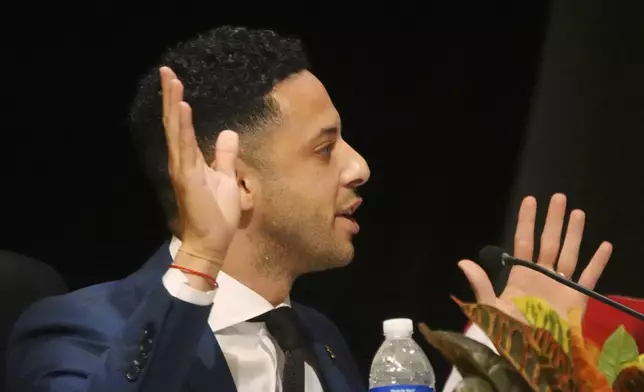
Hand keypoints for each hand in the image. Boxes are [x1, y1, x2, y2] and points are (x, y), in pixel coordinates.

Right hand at [160, 67, 240, 259]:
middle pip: (175, 122)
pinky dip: (184, 126)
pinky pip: (185, 147)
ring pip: (176, 130)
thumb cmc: (217, 215)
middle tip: (166, 70)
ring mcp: (182, 168)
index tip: (176, 81)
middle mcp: (181, 161)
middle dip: (171, 96)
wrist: (211, 242)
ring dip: (174, 104)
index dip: (179, 104)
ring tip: (171, 80)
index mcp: (191, 160)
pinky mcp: (187, 177)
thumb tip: (228, 133)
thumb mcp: (227, 179)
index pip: (183, 126)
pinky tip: (184, 107)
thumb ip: (225, 157)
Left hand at [459, 193, 612, 321]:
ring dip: (574, 233)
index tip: (530, 200)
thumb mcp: (491, 307)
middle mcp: (541, 275)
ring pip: (569, 253)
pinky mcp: (577, 298)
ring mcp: (560, 285)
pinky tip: (605, 245)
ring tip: (578, 212)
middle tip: (558, 197)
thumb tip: (463, 261)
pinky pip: (589, 277)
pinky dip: (598, 262)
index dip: (526, 221)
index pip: (524, 241)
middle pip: (549, 241)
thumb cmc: (509, 331)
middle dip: (553, 220)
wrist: (531, 354)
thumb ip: (480, 283)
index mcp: (520, 275)